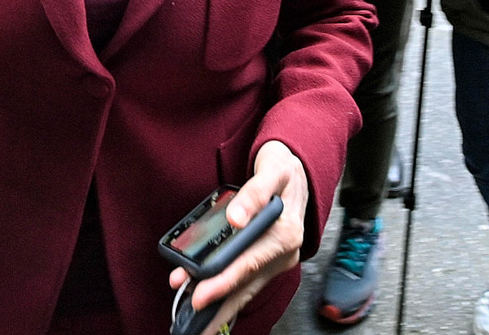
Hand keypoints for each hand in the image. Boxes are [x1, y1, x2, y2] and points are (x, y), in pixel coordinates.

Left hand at [168, 140, 309, 329]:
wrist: (299, 172)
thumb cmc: (284, 169)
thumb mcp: (272, 170)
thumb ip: (254, 193)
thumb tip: (236, 218)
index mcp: (286, 232)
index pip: (249, 263)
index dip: (223, 281)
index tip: (200, 294)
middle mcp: (285, 252)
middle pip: (246, 284)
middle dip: (216, 302)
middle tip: (189, 316)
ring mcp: (277, 260)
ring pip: (246, 288)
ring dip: (220, 303)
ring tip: (195, 319)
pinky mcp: (269, 262)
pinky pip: (247, 282)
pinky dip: (228, 294)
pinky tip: (211, 304)